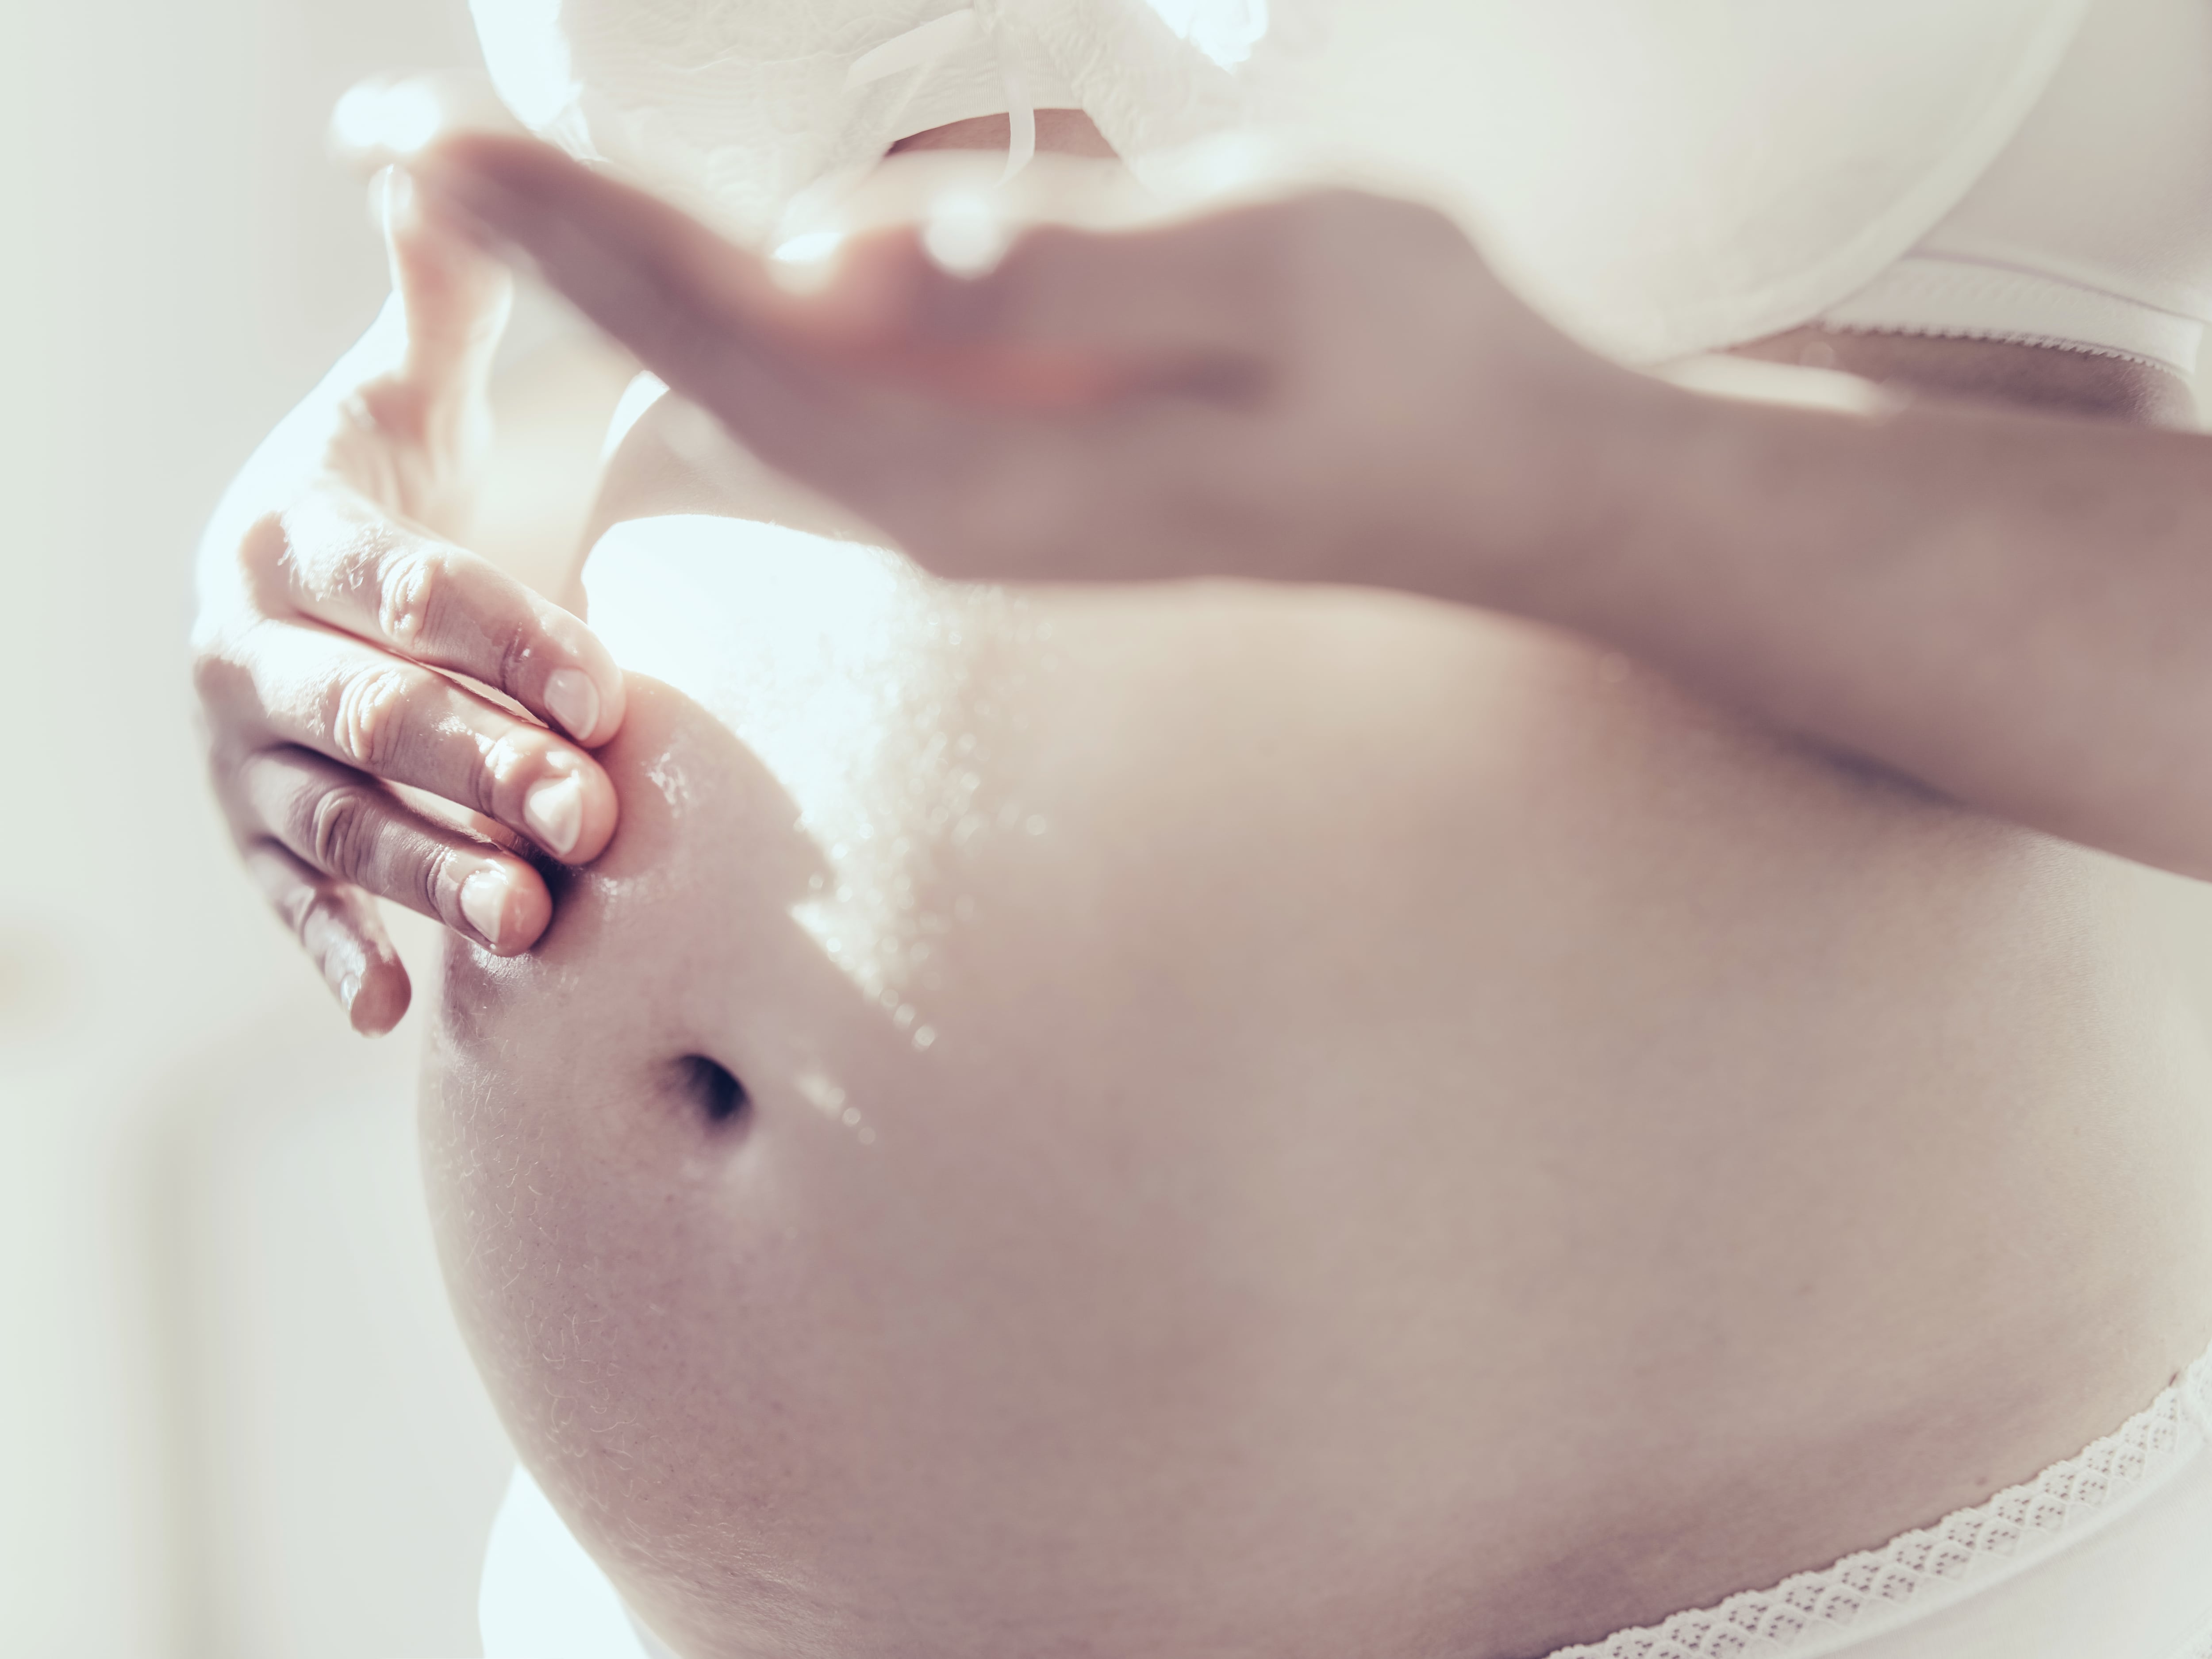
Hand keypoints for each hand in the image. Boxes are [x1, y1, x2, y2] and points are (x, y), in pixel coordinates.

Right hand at [194, 171, 624, 1033]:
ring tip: (525, 920)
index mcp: (287, 537)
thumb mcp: (405, 391)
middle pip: (374, 715)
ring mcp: (247, 758)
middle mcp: (247, 654)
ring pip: (338, 821)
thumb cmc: (389, 489)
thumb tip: (441, 159)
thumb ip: (436, 303)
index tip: (609, 687)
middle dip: (479, 762)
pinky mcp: (256, 839)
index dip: (504, 635)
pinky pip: (290, 902)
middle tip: (589, 809)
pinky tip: (392, 1007)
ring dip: (426, 872)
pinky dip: (334, 953)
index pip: (404, 589)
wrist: (307, 585)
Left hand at [405, 132, 1634, 596]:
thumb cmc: (1413, 361)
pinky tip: (669, 259)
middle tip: (392, 137)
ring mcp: (972, 492)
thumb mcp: (1280, 274)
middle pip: (706, 355)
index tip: (436, 142)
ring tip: (485, 186)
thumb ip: (1077, 272)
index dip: (580, 230)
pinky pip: (821, 381)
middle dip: (548, 242)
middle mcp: (948, 497)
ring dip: (615, 272)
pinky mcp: (1006, 467)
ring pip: (750, 371)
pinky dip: (718, 305)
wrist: (1493, 481)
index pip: (734, 329)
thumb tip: (877, 254)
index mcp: (990, 456)